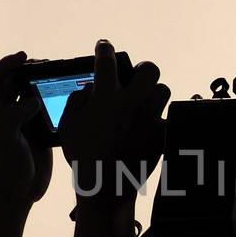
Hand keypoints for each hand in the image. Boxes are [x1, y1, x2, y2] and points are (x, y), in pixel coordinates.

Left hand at [0, 51, 53, 207]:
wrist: (16, 194)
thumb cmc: (5, 169)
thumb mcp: (5, 139)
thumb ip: (15, 115)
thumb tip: (32, 99)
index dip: (6, 63)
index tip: (23, 57)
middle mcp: (4, 114)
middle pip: (13, 81)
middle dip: (27, 69)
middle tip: (45, 64)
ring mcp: (21, 123)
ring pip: (29, 93)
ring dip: (41, 82)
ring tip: (56, 76)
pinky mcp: (36, 132)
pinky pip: (43, 109)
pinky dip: (52, 99)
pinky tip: (65, 96)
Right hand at [59, 40, 169, 206]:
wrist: (105, 190)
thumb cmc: (83, 157)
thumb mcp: (68, 125)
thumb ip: (77, 100)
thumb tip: (89, 87)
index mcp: (105, 98)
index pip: (106, 61)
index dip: (105, 49)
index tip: (104, 46)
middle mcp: (131, 103)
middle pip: (149, 68)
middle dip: (142, 68)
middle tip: (135, 76)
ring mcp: (149, 119)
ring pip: (163, 91)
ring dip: (153, 94)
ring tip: (143, 103)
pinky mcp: (162, 136)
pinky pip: (167, 119)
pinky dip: (159, 120)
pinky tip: (150, 126)